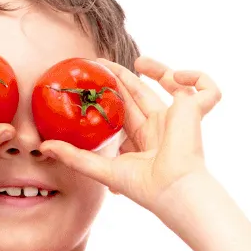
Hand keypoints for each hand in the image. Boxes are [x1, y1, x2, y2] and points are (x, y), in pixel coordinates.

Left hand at [38, 56, 219, 211]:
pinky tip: (177, 76)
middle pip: (142, 94)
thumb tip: (43, 148)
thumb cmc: (145, 186)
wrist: (173, 189)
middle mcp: (162, 127)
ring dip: (159, 69)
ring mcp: (180, 118)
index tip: (93, 81)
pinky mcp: (196, 111)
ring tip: (140, 61)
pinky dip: (198, 78)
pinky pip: (208, 90)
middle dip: (123, 77)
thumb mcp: (102, 169)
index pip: (125, 111)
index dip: (111, 94)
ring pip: (174, 85)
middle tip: (101, 62)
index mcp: (143, 139)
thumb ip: (74, 157)